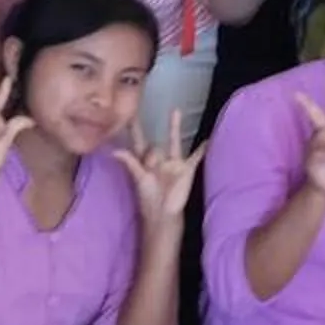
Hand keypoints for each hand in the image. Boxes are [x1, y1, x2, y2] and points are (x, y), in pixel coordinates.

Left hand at [113, 108, 206, 223]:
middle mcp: (159, 161)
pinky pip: (196, 156)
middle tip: (146, 142)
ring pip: (174, 141)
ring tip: (175, 111)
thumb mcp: (138, 179)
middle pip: (154, 145)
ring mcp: (173, 164)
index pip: (138, 142)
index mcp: (144, 163)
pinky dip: (203, 149)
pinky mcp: (186, 169)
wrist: (164, 213)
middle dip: (151, 151)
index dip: (134, 129)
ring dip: (174, 127)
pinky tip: (209, 141)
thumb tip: (115, 151)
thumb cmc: (148, 198)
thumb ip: (130, 163)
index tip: (129, 114)